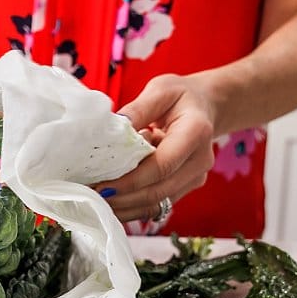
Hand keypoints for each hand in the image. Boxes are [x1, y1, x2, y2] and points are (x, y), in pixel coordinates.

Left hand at [93, 73, 218, 222]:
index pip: (162, 165)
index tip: (102, 185)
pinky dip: (133, 207)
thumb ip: (138, 109)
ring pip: (157, 203)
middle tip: (91, 196)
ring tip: (96, 201)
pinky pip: (158, 204)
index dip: (131, 180)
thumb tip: (113, 127)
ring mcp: (195, 177)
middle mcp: (200, 160)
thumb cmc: (180, 96)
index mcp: (196, 132)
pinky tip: (112, 202)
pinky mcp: (186, 187)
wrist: (205, 107)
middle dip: (123, 198)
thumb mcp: (160, 91)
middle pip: (159, 191)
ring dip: (126, 207)